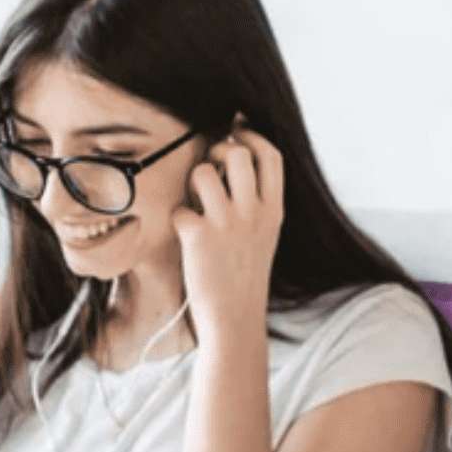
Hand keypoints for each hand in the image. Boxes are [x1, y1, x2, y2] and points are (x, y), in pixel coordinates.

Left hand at [171, 121, 283, 344]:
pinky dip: (178, 216)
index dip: (251, 135)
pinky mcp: (198, 238)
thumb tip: (235, 162)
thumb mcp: (265, 236)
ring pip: (203, 173)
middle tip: (209, 164)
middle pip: (238, 152)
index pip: (270, 154)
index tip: (236, 132)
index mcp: (274, 210)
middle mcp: (253, 212)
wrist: (235, 318)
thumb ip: (258, 202)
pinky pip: (180, 207)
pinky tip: (184, 232)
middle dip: (217, 149)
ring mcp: (226, 224)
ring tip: (194, 203)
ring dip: (193, 182)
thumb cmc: (244, 277)